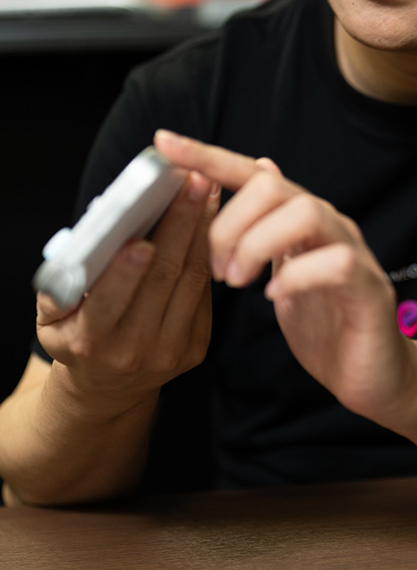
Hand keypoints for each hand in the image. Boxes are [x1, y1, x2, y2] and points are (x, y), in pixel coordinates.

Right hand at [36, 171, 218, 407]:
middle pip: (162, 280)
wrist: (109, 385)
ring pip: (190, 280)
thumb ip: (58, 287)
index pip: (109, 302)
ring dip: (202, 230)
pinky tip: (211, 219)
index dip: (126, 271)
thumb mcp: (52, 319)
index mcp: (90, 341)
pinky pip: (205, 292)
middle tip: (191, 184)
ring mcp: (170, 350)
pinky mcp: (196, 347)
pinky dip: (208, 251)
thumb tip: (79, 248)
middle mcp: (133, 350)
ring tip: (205, 190)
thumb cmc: (76, 333)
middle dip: (179, 226)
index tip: (139, 238)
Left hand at [154, 130, 416, 423]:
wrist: (376, 376)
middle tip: (218, 269)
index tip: (163, 143)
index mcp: (301, 220)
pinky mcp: (370, 289)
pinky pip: (336, 263)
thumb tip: (257, 164)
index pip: (252, 172)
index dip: (208, 156)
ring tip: (239, 282)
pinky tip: (275, 295)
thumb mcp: (281, 270)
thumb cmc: (325, 325)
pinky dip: (296, 276)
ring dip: (258, 244)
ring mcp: (353, 252)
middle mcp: (328, 225)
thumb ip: (265, 225)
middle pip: (274, 186)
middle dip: (230, 221)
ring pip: (306, 212)